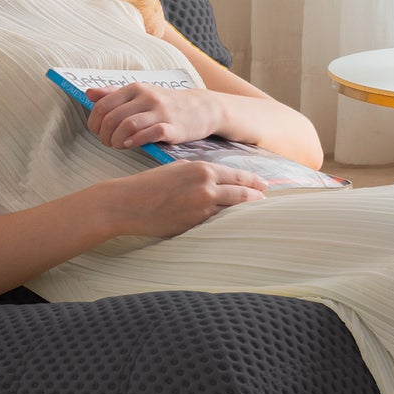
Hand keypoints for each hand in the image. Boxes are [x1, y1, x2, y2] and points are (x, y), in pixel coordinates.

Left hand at [85, 82, 221, 149]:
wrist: (202, 108)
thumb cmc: (166, 103)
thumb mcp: (139, 93)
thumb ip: (113, 94)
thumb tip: (88, 94)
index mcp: (135, 88)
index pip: (102, 105)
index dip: (95, 123)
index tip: (99, 132)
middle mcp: (147, 97)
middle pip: (112, 118)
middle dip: (104, 135)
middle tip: (109, 142)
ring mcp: (161, 112)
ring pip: (127, 126)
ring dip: (117, 141)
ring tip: (119, 145)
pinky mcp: (174, 128)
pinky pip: (150, 134)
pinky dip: (136, 141)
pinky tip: (132, 145)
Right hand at [106, 160, 267, 237]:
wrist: (127, 203)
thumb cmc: (149, 185)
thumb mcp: (177, 169)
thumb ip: (199, 173)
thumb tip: (217, 179)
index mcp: (202, 169)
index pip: (239, 176)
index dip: (254, 182)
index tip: (264, 186)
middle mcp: (206, 187)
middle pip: (243, 194)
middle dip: (257, 198)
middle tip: (266, 201)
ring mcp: (202, 208)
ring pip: (234, 210)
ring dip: (246, 212)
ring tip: (256, 214)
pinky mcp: (194, 225)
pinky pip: (218, 224)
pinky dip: (229, 223)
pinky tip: (235, 224)